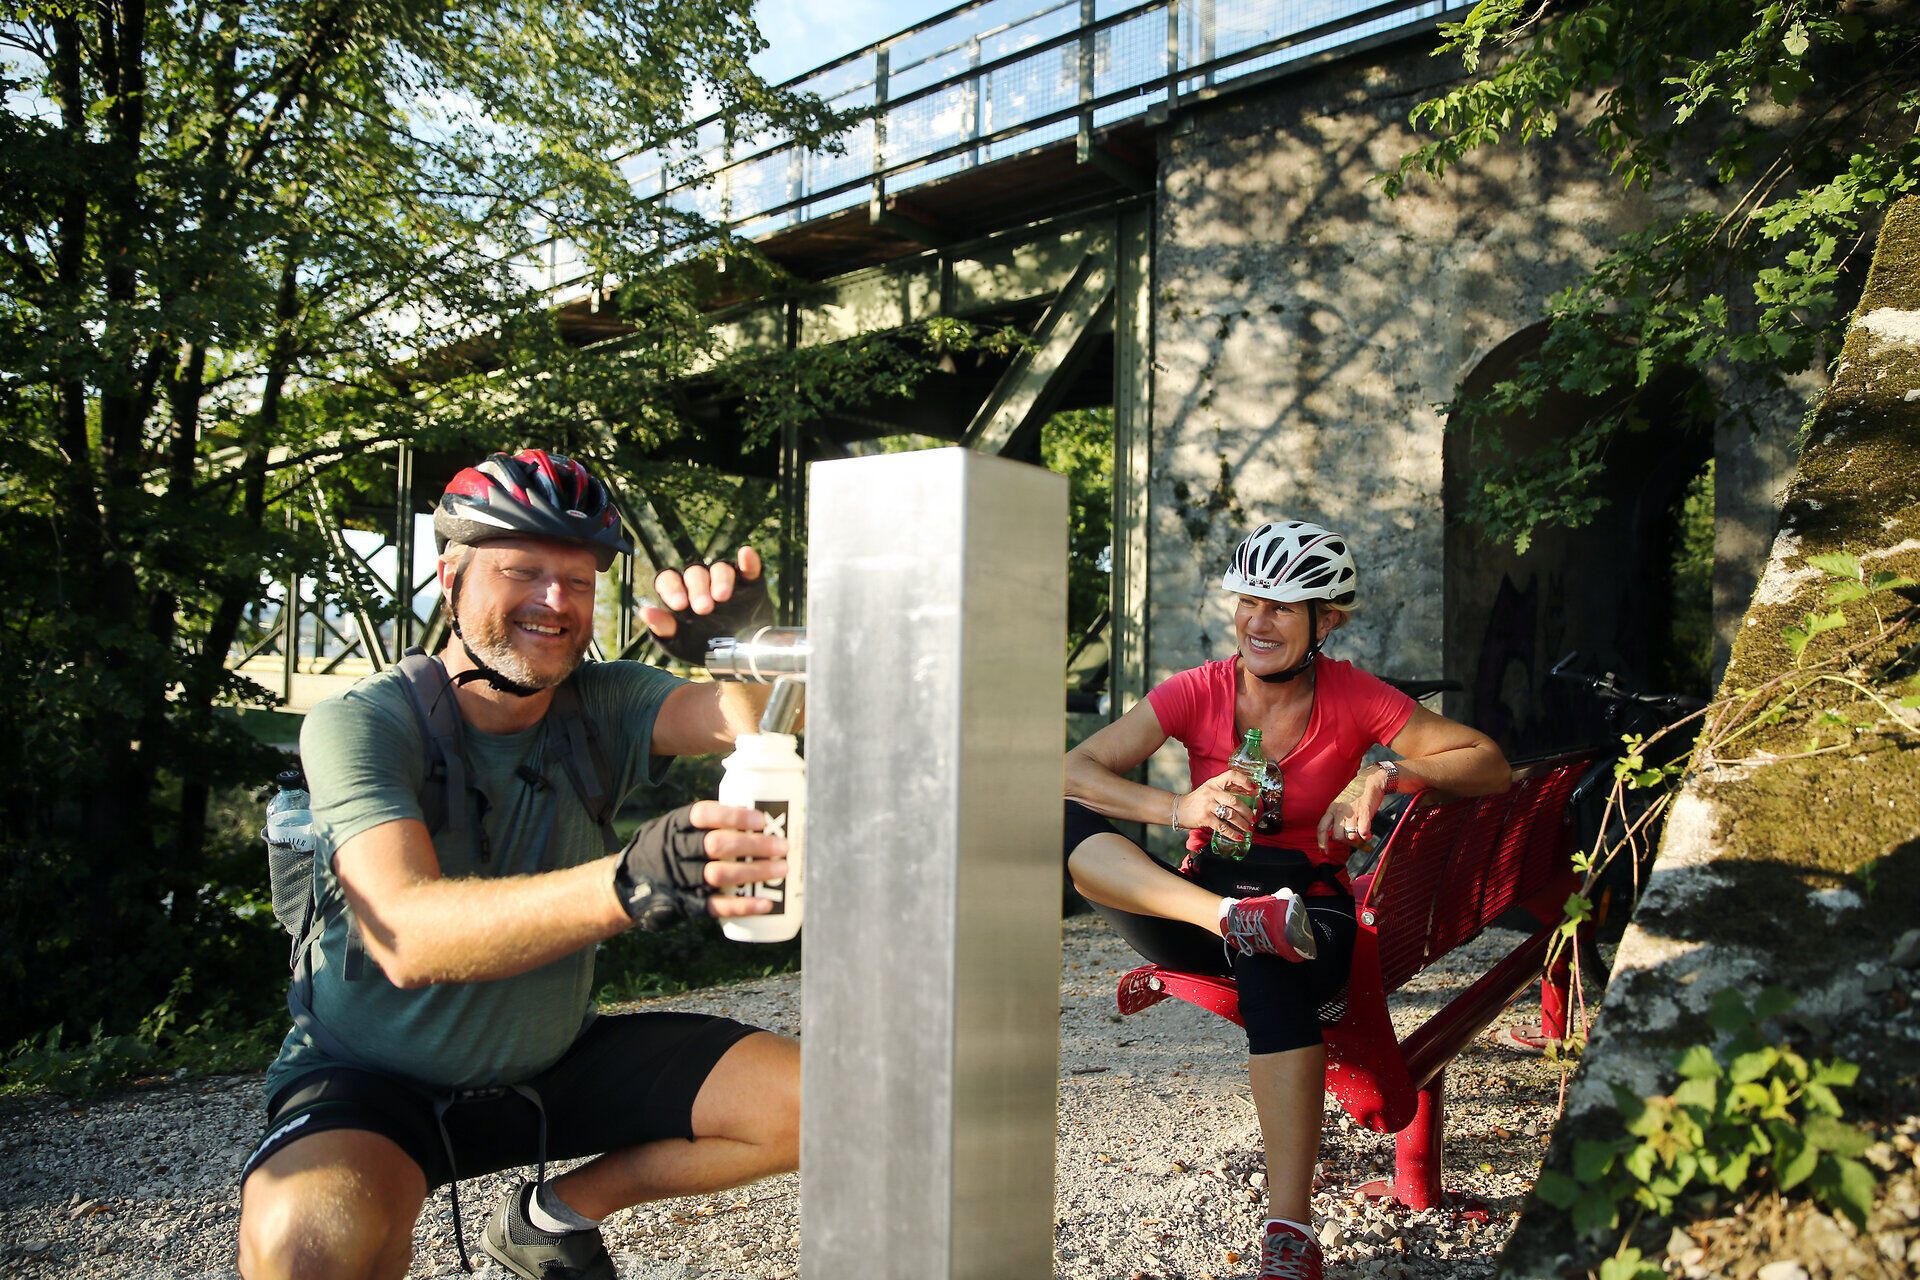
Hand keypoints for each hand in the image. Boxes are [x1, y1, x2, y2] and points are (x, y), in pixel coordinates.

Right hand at [614, 801, 788, 930]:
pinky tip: (766, 904)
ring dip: (753, 873)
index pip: (704, 814)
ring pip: (719, 875)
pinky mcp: (687, 904)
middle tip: (782, 846)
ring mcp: (681, 879)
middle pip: (717, 845)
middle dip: (753, 846)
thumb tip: (757, 811)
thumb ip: (707, 821)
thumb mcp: (675, 826)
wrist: (628, 884)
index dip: (733, 816)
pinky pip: (716, 906)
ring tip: (781, 870)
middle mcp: (677, 850)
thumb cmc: (667, 848)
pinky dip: (743, 906)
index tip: (760, 820)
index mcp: (677, 825)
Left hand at [640, 547, 772, 665]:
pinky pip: (749, 568)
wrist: (739, 658)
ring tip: (722, 597)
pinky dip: (749, 561)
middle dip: (698, 589)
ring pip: (720, 568)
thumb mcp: (680, 644)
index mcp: (680, 593)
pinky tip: (746, 555)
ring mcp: (726, 581)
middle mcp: (701, 582)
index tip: (679, 605)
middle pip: (695, 574)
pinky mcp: (750, 583)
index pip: (668, 580)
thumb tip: (644, 612)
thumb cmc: (703, 647)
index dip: (672, 588)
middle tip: (704, 609)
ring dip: (721, 579)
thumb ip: (663, 628)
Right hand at [1176, 767, 1258, 841]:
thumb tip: (1246, 798)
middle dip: (1247, 812)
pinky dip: (1232, 833)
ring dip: (1242, 824)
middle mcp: (1212, 792)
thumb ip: (1224, 791)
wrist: (1178, 809)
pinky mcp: (1205, 818)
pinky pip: (1222, 827)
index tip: (1255, 789)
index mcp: (1214, 783)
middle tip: (1253, 819)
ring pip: (1231, 815)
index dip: (1245, 781)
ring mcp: (1208, 805)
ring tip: (1248, 828)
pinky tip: (1238, 837)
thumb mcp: (1209, 789)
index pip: (1232, 776)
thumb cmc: (1197, 800)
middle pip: (1235, 801)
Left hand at [1316, 767, 1389, 851]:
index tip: (1325, 851)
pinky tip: (1368, 833)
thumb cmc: (1357, 794)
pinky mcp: (1364, 812)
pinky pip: (1362, 832)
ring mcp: (1351, 812)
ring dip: (1357, 839)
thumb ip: (1338, 818)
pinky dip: (1366, 836)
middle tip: (1353, 839)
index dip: (1322, 842)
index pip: (1322, 828)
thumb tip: (1339, 835)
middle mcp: (1339, 811)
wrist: (1371, 780)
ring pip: (1350, 836)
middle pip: (1337, 836)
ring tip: (1362, 835)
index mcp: (1332, 809)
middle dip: (1345, 841)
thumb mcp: (1341, 804)